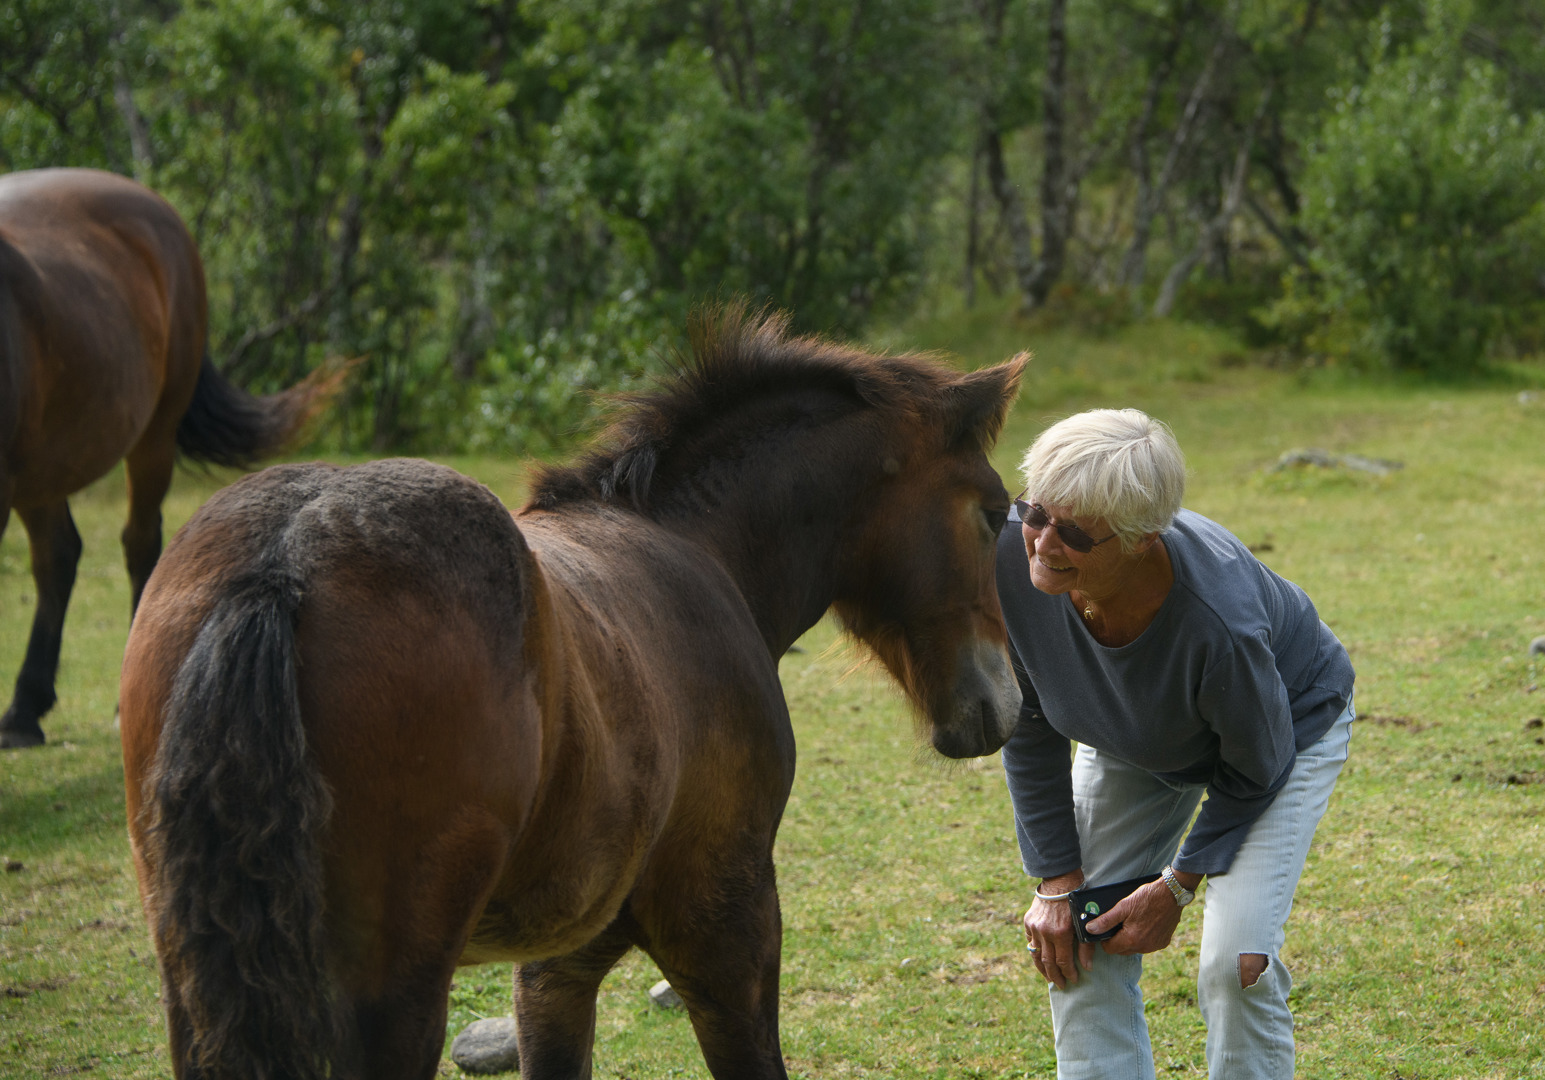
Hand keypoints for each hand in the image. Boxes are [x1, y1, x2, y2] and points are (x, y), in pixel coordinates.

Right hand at [1023, 871, 1092, 988]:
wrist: (1060, 882)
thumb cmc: (1076, 902)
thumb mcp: (1084, 924)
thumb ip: (1085, 947)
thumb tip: (1087, 967)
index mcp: (1060, 933)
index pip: (1063, 961)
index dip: (1068, 973)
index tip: (1073, 980)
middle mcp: (1044, 932)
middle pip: (1048, 962)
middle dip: (1055, 976)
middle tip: (1060, 985)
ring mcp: (1034, 927)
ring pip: (1035, 954)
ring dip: (1042, 968)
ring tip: (1048, 977)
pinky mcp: (1028, 921)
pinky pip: (1030, 941)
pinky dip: (1034, 951)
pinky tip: (1039, 958)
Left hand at [1085, 879, 1185, 955]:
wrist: (1172, 894)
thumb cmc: (1147, 898)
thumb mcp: (1123, 906)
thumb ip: (1106, 920)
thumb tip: (1090, 930)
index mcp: (1131, 939)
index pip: (1109, 949)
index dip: (1105, 939)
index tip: (1108, 928)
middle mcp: (1144, 947)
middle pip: (1122, 950)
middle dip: (1118, 939)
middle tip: (1121, 922)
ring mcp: (1155, 946)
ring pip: (1135, 948)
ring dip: (1131, 939)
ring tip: (1133, 921)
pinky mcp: (1163, 943)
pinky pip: (1148, 945)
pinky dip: (1143, 938)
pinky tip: (1145, 924)